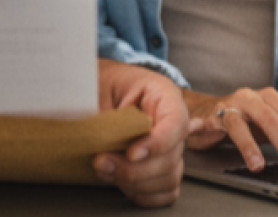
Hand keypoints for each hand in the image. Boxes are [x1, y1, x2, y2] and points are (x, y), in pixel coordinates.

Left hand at [92, 59, 188, 206]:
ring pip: (169, 177)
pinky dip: (144, 194)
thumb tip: (102, 143)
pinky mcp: (162, 167)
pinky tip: (122, 183)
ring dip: (135, 183)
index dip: (157, 143)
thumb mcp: (100, 88)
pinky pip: (165, 190)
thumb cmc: (103, 84)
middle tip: (101, 162)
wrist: (102, 88)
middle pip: (171, 157)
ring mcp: (170, 147)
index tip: (131, 153)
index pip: (176, 123)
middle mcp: (173, 123)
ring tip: (106, 171)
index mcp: (164, 95)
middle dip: (134, 169)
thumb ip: (106, 116)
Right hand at [184, 87, 277, 175]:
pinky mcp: (212, 114)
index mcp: (272, 99)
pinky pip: (217, 124)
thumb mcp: (273, 124)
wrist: (205, 113)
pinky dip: (211, 131)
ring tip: (258, 166)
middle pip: (274, 120)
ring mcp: (232, 105)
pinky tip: (210, 141)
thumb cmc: (242, 120)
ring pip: (245, 123)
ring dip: (251, 146)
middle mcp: (253, 98)